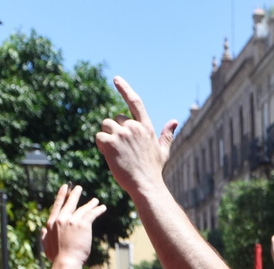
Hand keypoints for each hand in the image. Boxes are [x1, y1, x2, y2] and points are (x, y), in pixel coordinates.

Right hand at [39, 183, 106, 266]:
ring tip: (95, 200)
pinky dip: (98, 210)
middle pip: (69, 203)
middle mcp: (61, 219)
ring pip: (83, 209)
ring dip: (90, 204)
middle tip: (79, 188)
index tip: (64, 188)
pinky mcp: (83, 224)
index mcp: (51, 223)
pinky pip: (92, 214)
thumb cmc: (56, 257)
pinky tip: (102, 207)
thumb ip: (44, 236)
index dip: (61, 196)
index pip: (57, 206)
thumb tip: (42, 230)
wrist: (66, 261)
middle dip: (74, 194)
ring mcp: (72, 221)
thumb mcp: (46, 245)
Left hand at [96, 76, 174, 196]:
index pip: (135, 102)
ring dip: (106, 138)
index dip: (125, 89)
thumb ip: (166, 135)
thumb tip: (174, 121)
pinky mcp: (111, 142)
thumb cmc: (153, 171)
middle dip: (114, 132)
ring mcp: (122, 134)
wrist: (146, 185)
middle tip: (121, 150)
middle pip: (114, 119)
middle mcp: (134, 127)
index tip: (116, 79)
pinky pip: (99, 137)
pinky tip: (110, 157)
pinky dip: (102, 147)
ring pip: (105, 126)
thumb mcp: (162, 151)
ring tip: (116, 154)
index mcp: (146, 127)